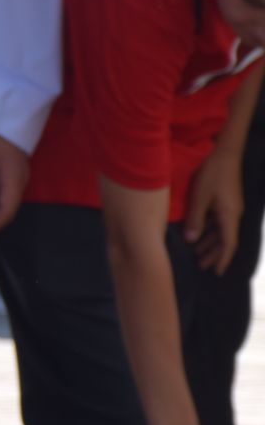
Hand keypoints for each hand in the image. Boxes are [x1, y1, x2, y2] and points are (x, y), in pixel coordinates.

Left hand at [184, 150, 243, 273]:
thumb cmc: (212, 173)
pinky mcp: (226, 201)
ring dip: (210, 243)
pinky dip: (209, 231)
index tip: (216, 272)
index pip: (228, 244)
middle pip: (225, 240)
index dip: (222, 259)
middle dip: (214, 254)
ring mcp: (230, 207)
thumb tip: (191, 241)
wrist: (225, 152)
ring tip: (197, 254)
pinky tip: (199, 234)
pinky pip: (219, 221)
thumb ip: (196, 219)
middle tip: (201, 266)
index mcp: (229, 215)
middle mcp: (233, 214)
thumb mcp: (200, 197)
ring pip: (221, 231)